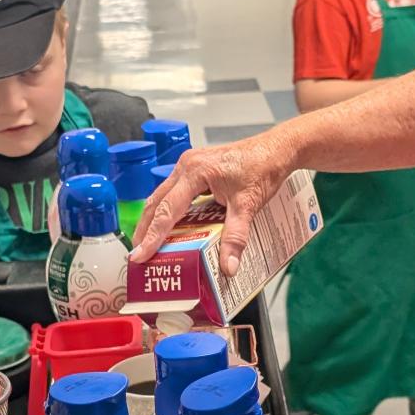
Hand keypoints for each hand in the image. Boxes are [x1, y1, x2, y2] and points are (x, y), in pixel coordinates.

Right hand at [130, 126, 297, 277]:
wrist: (277, 149)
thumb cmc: (263, 168)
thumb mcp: (248, 205)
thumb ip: (236, 236)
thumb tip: (228, 265)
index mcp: (194, 172)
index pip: (167, 210)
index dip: (152, 236)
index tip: (141, 255)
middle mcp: (186, 166)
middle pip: (156, 202)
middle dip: (145, 230)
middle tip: (138, 255)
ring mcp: (189, 166)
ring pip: (163, 196)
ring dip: (154, 220)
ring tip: (148, 244)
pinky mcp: (196, 170)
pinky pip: (174, 192)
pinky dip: (168, 211)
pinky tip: (168, 227)